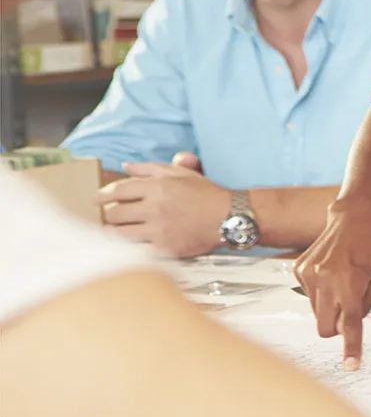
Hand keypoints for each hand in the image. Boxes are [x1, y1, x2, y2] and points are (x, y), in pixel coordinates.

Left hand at [97, 152, 226, 256]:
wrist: (229, 217)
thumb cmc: (206, 194)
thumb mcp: (180, 174)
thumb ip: (150, 168)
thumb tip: (125, 167)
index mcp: (157, 187)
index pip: (118, 190)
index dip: (102, 195)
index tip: (96, 199)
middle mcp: (155, 208)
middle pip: (114, 214)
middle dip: (108, 215)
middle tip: (108, 217)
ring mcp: (158, 230)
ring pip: (120, 233)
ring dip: (114, 232)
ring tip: (114, 231)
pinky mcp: (164, 248)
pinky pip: (135, 249)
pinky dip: (129, 247)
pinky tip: (130, 244)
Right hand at [294, 198, 370, 368]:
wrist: (354, 216)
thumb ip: (367, 305)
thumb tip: (349, 325)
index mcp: (350, 282)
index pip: (350, 324)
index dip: (351, 347)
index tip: (351, 366)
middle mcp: (325, 279)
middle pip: (325, 328)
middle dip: (337, 327)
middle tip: (352, 309)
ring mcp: (308, 274)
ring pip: (316, 313)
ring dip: (330, 307)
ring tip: (344, 282)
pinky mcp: (298, 269)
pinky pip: (309, 297)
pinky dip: (322, 293)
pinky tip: (332, 273)